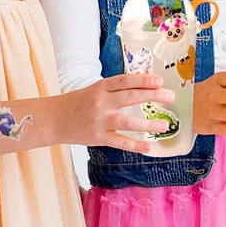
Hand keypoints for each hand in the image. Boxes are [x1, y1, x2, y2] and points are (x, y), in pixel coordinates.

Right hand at [59, 73, 176, 152]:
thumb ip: (117, 88)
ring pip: (127, 121)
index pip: (126, 80)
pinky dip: (135, 145)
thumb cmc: (80, 102)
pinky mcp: (97, 137)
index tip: (161, 81)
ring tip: (165, 125)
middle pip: (130, 97)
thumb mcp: (97, 89)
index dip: (144, 79)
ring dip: (148, 124)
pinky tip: (149, 147)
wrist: (54, 119)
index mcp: (102, 86)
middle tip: (171, 97)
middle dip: (153, 96)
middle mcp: (101, 101)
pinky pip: (119, 141)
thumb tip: (146, 85)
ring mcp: (99, 120)